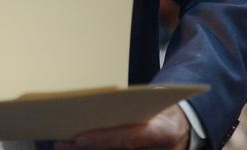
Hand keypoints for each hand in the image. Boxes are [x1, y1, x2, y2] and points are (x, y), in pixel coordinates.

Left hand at [55, 105, 189, 149]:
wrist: (184, 127)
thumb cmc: (163, 109)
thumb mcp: (154, 102)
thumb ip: (129, 105)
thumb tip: (92, 101)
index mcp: (163, 132)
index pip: (129, 138)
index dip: (104, 140)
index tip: (79, 138)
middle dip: (89, 149)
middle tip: (62, 142)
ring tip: (64, 145)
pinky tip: (79, 148)